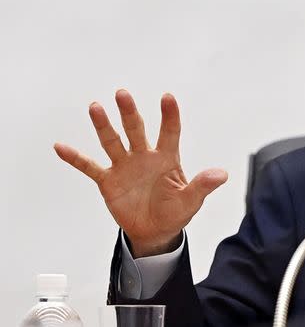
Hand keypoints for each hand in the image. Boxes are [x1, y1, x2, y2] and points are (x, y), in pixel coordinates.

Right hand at [54, 89, 227, 255]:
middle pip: (136, 129)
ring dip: (103, 126)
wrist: (154, 231)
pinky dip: (75, 158)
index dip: (169, 116)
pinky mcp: (108, 181)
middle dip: (129, 113)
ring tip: (95, 107)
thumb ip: (203, 185)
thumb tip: (222, 174)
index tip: (168, 97)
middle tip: (123, 94)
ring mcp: (125, 166)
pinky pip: (89, 167)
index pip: (169, 132)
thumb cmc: (175, 212)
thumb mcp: (191, 200)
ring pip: (112, 141)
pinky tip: (61, 146)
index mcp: (167, 158)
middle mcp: (144, 156)